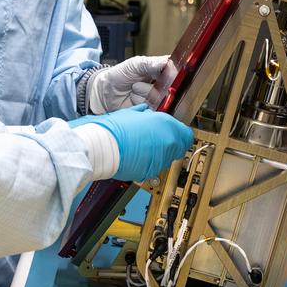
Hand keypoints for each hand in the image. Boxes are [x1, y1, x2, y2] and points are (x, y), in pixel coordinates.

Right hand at [71, 104, 192, 183]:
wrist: (100, 147)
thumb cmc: (112, 129)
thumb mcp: (131, 113)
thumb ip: (145, 115)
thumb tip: (146, 114)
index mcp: (166, 126)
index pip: (186, 134)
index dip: (180, 133)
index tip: (174, 132)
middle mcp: (167, 144)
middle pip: (178, 147)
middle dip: (169, 143)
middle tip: (154, 138)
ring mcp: (159, 160)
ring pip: (167, 158)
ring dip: (158, 153)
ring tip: (141, 146)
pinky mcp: (149, 172)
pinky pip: (154, 167)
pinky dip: (148, 162)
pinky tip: (136, 156)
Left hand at [88, 55, 168, 113]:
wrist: (106, 92)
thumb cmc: (120, 75)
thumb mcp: (134, 64)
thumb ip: (150, 63)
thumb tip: (166, 62)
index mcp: (161, 70)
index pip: (175, 71)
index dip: (172, 74)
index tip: (163, 74)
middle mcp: (162, 85)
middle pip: (170, 87)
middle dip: (153, 85)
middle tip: (136, 83)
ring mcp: (157, 98)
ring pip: (159, 97)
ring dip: (142, 92)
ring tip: (133, 89)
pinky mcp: (151, 111)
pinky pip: (152, 107)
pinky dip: (139, 102)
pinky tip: (132, 99)